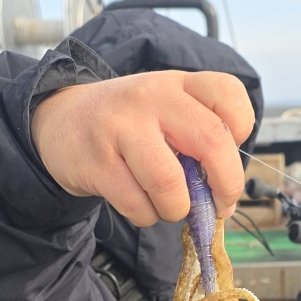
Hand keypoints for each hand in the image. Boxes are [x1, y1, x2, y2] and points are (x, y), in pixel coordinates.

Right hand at [31, 71, 253, 225]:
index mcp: (176, 83)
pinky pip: (138, 205)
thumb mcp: (162, 110)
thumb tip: (224, 194)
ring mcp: (121, 128)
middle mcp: (151, 98)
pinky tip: (140, 205)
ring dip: (177, 209)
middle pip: (212, 140)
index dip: (242, 130)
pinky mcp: (97, 162)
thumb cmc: (124, 124)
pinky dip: (146, 216)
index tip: (230, 155)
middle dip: (227, 185)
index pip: (228, 93)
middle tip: (221, 205)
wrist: (58, 121)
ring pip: (171, 184)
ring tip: (169, 206)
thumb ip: (196, 139)